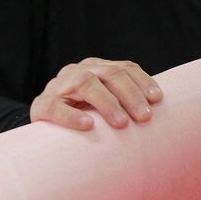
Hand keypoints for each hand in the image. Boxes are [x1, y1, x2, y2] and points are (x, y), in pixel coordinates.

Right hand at [30, 58, 161, 130]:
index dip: (142, 81)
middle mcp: (77, 71)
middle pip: (109, 75)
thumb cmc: (83, 119)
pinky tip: (88, 125)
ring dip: (107, 103)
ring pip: (85, 84)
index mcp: (95, 68)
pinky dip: (73, 116)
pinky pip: (56, 107)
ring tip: (122, 123)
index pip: (124, 68)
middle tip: (145, 117)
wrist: (45, 131)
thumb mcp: (103, 106)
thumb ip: (124, 103)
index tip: (158, 99)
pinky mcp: (41, 105)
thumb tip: (158, 112)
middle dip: (130, 95)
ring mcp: (58, 86)